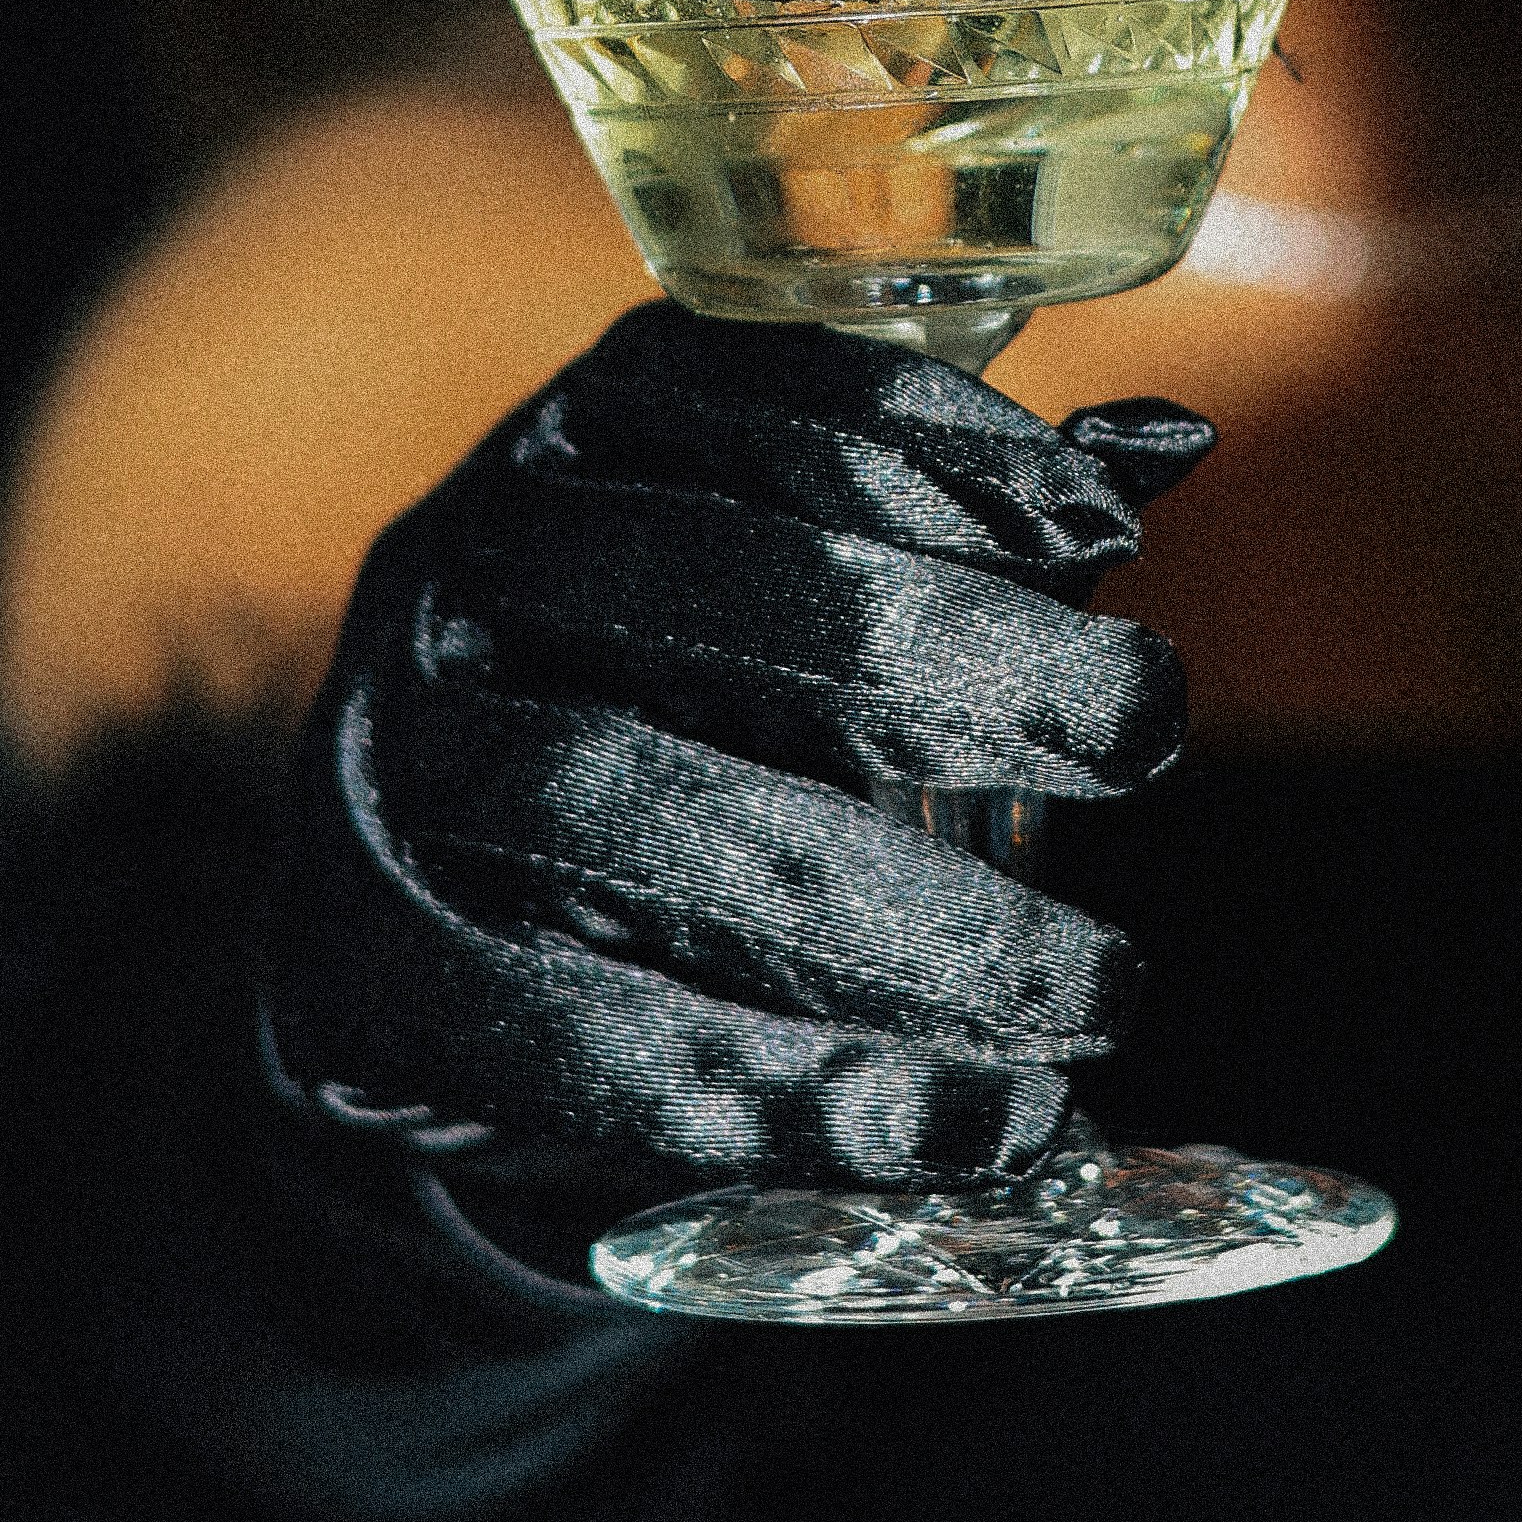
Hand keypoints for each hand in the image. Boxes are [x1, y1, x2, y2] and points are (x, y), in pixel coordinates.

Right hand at [265, 307, 1210, 1232]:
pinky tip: (952, 1122)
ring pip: (637, 810)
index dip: (942, 452)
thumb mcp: (791, 624)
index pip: (762, 399)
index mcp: (575, 445)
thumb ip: (960, 542)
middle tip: (1147, 735)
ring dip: (895, 914)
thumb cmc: (667, 743)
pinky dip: (778, 1085)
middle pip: (729, 595)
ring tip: (1087, 989)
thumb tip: (1170, 441)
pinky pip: (568, 1028)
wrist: (412, 972)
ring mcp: (382, 763)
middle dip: (962, 662)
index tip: (1107, 527)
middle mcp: (456, 565)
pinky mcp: (351, 968)